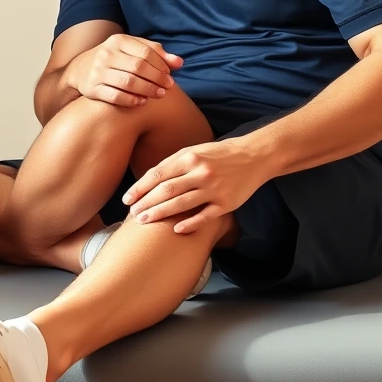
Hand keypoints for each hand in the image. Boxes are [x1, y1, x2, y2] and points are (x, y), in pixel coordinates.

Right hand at [65, 34, 183, 106]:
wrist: (80, 70)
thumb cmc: (114, 58)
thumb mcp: (131, 49)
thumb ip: (155, 53)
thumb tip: (179, 63)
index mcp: (118, 41)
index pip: (146, 52)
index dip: (161, 65)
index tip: (170, 74)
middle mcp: (106, 54)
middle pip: (138, 67)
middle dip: (157, 78)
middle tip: (168, 87)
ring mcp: (97, 72)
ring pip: (128, 82)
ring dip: (147, 90)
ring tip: (159, 94)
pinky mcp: (92, 89)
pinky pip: (115, 96)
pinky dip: (131, 100)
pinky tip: (142, 102)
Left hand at [123, 137, 270, 232]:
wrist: (254, 156)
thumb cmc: (218, 155)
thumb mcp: (194, 151)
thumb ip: (173, 164)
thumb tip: (147, 180)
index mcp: (189, 157)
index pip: (157, 174)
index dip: (139, 188)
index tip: (126, 200)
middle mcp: (200, 172)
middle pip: (166, 190)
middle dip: (146, 203)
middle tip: (132, 214)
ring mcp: (214, 188)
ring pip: (181, 204)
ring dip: (160, 213)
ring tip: (144, 221)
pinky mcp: (226, 203)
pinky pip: (204, 216)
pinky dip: (189, 224)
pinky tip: (175, 230)